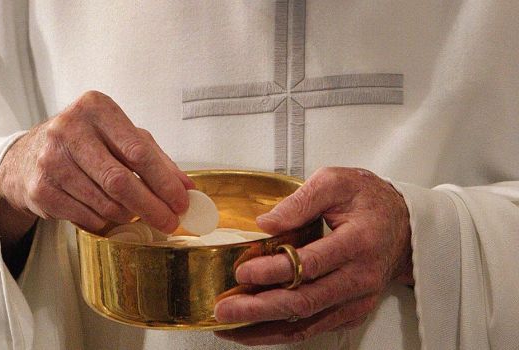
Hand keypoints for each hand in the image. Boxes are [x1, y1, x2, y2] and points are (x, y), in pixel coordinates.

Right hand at [0, 90, 193, 244]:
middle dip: (152, 206)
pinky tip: (109, 214)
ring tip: (136, 212)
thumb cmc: (85, 142)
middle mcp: (69, 129)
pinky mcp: (40, 188)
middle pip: (121, 180)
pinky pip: (86, 216)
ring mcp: (51, 160)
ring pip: (105, 202)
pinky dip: (105, 221)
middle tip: (169, 221)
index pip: (138, 151)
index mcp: (95, 108)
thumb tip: (187, 187)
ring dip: (129, 214)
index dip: (164, 182)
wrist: (27, 156)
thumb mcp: (120, 137)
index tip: (182, 201)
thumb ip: (155, 158)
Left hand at [214, 167, 411, 344]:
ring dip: (264, 327)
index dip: (274, 271)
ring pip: (307, 322)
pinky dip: (281, 331)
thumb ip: (300, 201)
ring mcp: (357, 300)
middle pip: (305, 301)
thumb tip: (266, 223)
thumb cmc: (369, 201)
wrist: (403, 226)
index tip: (243, 271)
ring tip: (230, 326)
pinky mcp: (351, 311)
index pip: (310, 264)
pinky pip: (314, 328)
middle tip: (225, 309)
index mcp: (358, 242)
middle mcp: (360, 277)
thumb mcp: (336, 182)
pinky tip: (255, 329)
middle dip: (259, 308)